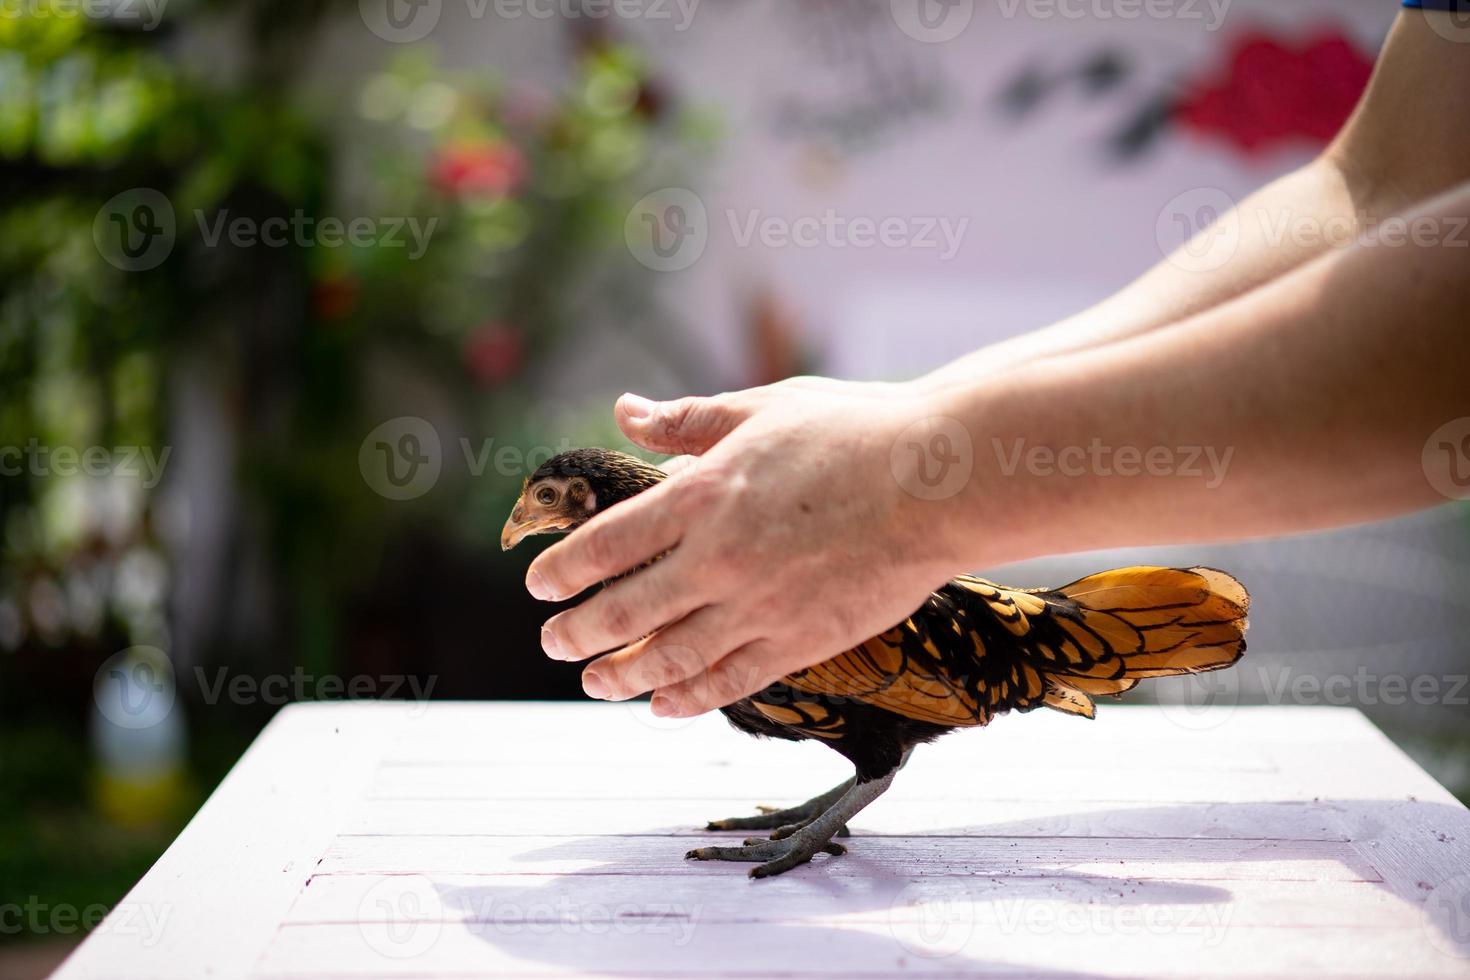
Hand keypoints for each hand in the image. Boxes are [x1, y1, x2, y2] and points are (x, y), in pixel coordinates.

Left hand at [526, 377, 970, 716]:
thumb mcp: (761, 409)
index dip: (563, 569)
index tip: (538, 585)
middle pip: (623, 610)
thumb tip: (625, 411)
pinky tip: (664, 706)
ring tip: (593, 683)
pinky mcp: (800, 640)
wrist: (937, 482)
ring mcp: (758, 606)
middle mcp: (717, 558)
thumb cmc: (854, 432)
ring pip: (668, 656)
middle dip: (576, 631)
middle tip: (552, 642)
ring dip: (620, 675)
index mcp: (701, 495)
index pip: (606, 544)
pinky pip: (729, 680)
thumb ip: (688, 420)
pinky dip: (688, 697)